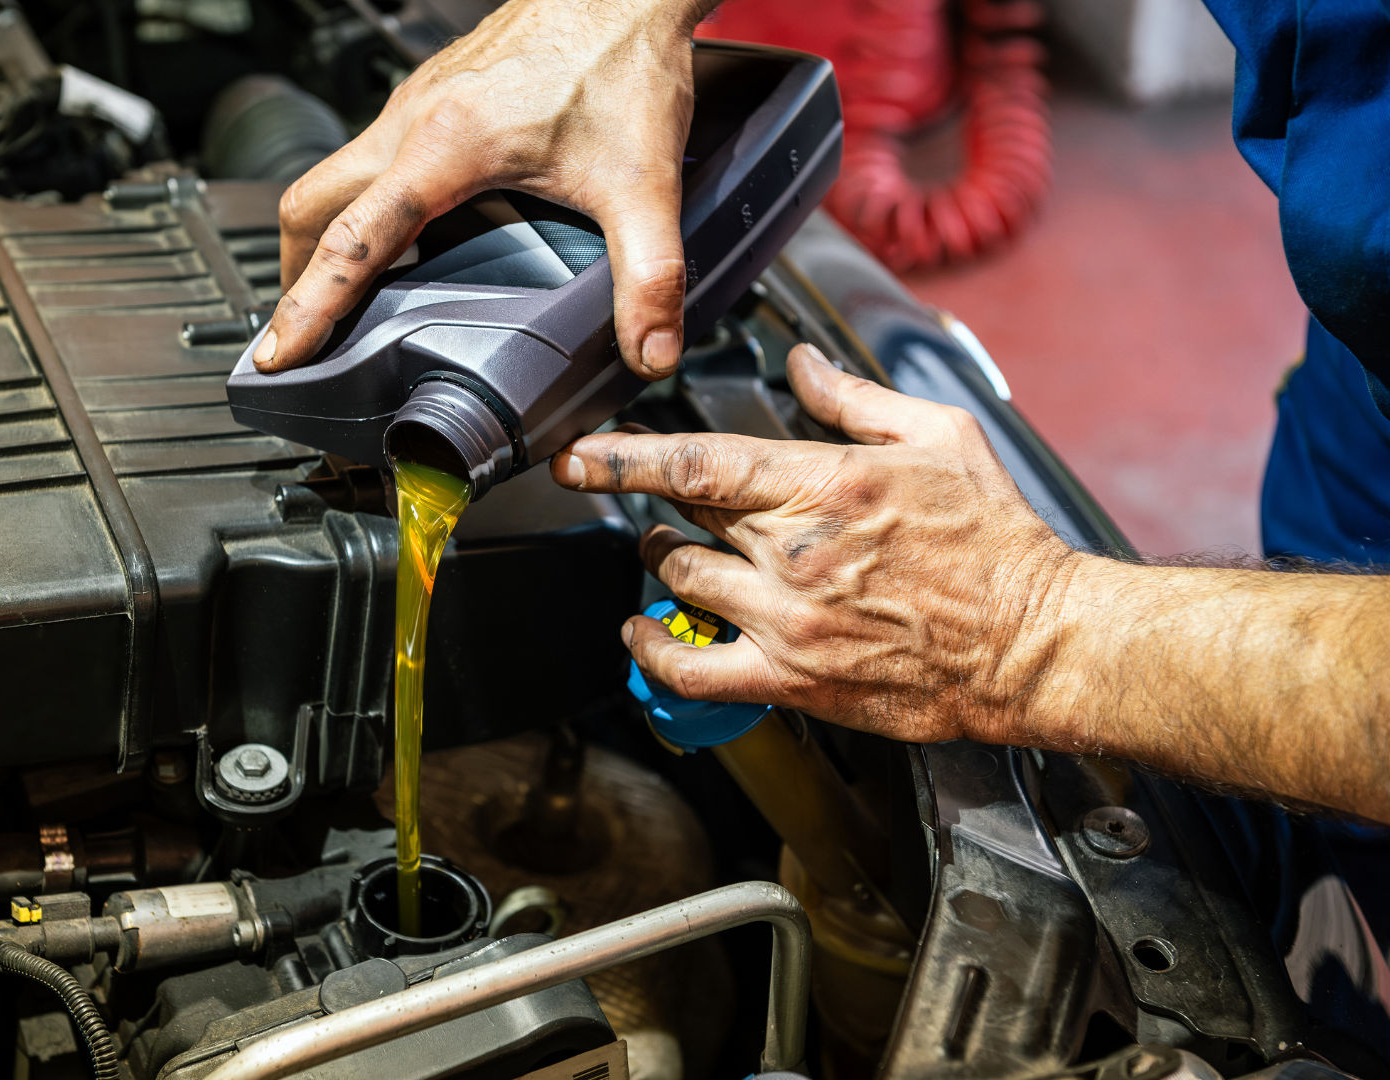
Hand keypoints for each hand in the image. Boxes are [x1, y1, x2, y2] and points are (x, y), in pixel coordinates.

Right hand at [253, 0, 710, 378]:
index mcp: (444, 147)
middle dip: (295, 277)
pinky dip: (359, 207)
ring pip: (335, 177)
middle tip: (297, 337)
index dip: (311, 307)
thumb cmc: (621, 61)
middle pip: (311, 205)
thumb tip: (652, 353)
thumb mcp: (644, 186)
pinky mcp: (434, 97)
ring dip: (322, 238)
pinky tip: (399, 239)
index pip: (351, 242)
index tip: (280, 355)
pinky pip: (370, 159)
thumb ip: (651, 277)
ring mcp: (417, 104)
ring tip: (336, 300)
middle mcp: (413, 120)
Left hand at [550, 343, 1080, 744]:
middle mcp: (795, 552)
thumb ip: (854, 399)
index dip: (624, 456)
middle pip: (685, 515)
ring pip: (679, 579)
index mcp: (826, 485)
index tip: (582, 453)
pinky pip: (690, 669)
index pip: (697, 461)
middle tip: (683, 504)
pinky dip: (652, 652)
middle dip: (668, 503)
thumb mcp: (940, 436)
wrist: (1033, 643)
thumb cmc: (995, 542)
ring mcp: (788, 620)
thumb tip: (800, 364)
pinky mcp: (791, 678)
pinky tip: (643, 633)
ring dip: (667, 562)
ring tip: (681, 555)